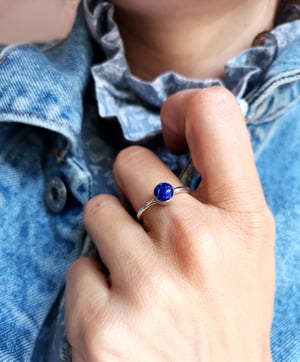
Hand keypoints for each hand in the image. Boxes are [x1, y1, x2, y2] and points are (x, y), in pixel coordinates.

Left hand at [65, 87, 274, 361]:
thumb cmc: (228, 315)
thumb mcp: (246, 248)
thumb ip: (218, 190)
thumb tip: (182, 137)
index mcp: (243, 221)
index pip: (215, 116)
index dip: (184, 108)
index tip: (171, 131)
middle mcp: (197, 242)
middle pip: (130, 160)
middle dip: (135, 188)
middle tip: (154, 228)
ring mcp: (146, 283)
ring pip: (97, 209)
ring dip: (111, 236)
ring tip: (140, 276)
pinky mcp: (101, 322)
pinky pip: (78, 268)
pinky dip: (94, 285)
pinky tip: (124, 312)